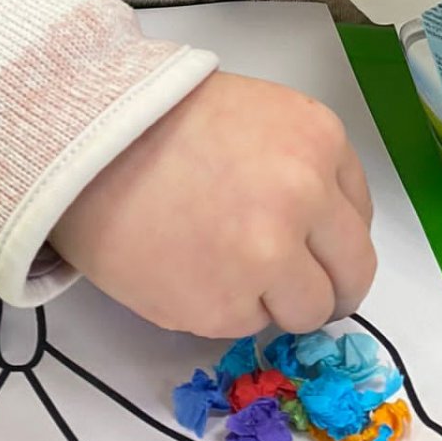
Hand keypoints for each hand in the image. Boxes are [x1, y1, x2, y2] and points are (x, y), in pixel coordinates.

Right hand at [51, 69, 375, 338]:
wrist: (83, 141)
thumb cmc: (160, 120)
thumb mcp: (257, 116)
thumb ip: (301, 168)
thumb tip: (321, 237)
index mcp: (319, 140)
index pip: (358, 219)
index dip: (332, 240)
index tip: (312, 250)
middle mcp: (306, 197)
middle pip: (350, 275)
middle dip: (327, 289)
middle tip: (293, 290)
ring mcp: (269, 256)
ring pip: (303, 311)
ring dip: (272, 302)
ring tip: (219, 268)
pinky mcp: (225, 305)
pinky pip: (244, 324)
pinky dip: (220, 307)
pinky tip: (185, 267)